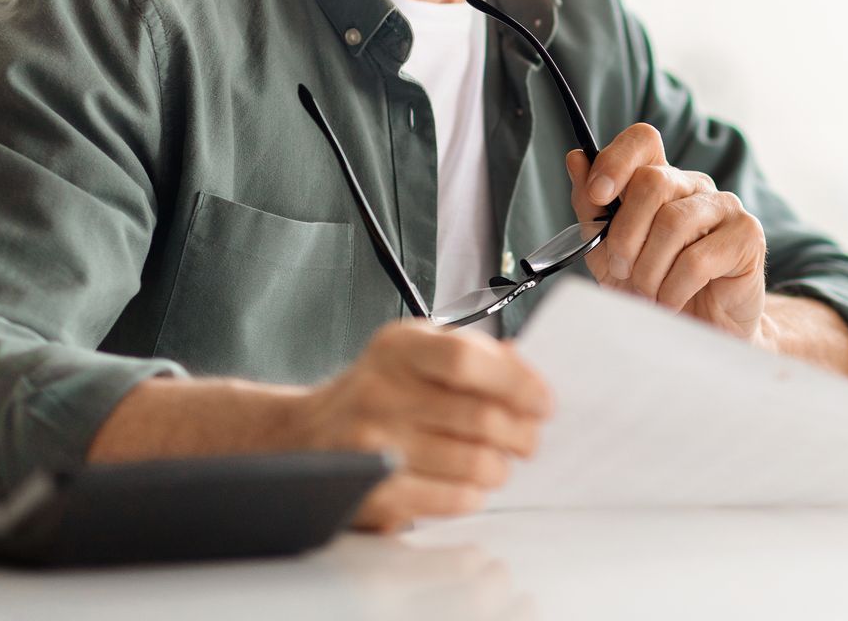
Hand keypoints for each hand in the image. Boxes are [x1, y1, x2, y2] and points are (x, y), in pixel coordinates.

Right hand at [297, 320, 550, 530]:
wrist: (305, 433)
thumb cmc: (377, 391)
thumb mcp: (415, 351)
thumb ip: (472, 355)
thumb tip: (530, 376)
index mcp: (399, 348)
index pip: (467, 359)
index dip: (516, 383)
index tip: (542, 401)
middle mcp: (380, 391)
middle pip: (480, 417)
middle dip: (521, 434)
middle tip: (528, 440)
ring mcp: (372, 444)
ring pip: (472, 463)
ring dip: (499, 467)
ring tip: (497, 464)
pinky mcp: (371, 491)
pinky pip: (449, 499)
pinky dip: (472, 495)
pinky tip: (469, 487)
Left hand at [566, 122, 767, 343]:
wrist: (696, 332)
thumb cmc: (654, 289)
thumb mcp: (609, 254)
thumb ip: (592, 210)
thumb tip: (576, 159)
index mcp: (661, 181)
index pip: (643, 140)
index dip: (616, 159)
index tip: (597, 195)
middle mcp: (694, 186)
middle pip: (652, 182)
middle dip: (625, 234)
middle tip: (622, 269)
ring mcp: (725, 207)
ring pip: (673, 222)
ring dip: (649, 269)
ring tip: (648, 293)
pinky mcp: (747, 236)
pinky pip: (698, 258)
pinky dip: (673, 288)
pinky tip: (671, 301)